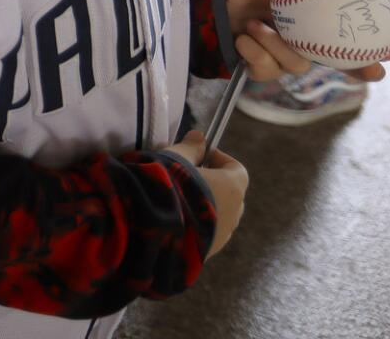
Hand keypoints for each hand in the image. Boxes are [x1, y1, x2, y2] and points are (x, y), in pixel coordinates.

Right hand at [166, 131, 247, 257]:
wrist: (153, 228)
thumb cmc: (168, 185)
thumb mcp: (175, 157)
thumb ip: (190, 148)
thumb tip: (199, 137)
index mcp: (232, 187)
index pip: (237, 168)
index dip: (219, 159)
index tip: (199, 155)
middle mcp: (234, 213)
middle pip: (230, 194)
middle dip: (212, 184)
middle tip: (186, 177)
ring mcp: (223, 236)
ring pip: (219, 216)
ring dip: (204, 206)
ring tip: (177, 200)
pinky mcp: (208, 252)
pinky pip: (207, 233)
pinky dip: (196, 225)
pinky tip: (174, 219)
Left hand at [227, 0, 388, 82]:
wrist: (209, 6)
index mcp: (307, 21)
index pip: (343, 37)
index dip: (368, 47)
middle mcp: (299, 42)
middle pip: (336, 62)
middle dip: (355, 66)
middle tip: (370, 68)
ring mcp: (280, 58)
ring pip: (295, 64)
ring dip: (274, 44)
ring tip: (254, 24)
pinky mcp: (260, 69)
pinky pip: (265, 69)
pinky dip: (253, 51)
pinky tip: (243, 37)